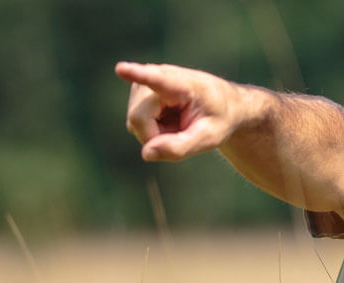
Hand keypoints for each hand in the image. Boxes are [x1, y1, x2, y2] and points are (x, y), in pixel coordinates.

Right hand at [115, 62, 257, 161]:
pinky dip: (152, 130)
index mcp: (181, 83)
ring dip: (156, 133)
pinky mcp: (137, 92)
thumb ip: (180, 147)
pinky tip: (169, 120)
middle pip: (138, 118)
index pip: (156, 79)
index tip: (121, 69)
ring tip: (178, 121)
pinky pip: (135, 124)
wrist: (222, 105)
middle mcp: (156, 76)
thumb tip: (146, 153)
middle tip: (184, 131)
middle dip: (156, 135)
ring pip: (135, 123)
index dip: (136, 74)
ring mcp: (143, 84)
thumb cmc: (218, 119)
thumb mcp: (210, 138)